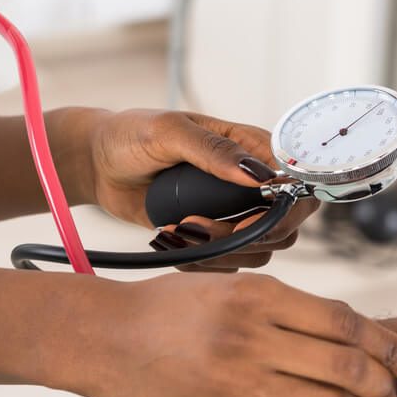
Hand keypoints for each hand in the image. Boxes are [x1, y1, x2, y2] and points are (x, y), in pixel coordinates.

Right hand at [56, 273, 396, 396]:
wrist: (105, 337)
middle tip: (385, 385)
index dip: (391, 345)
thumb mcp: (232, 286)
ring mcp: (237, 381)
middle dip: (380, 380)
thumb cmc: (172, 306)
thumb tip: (354, 333)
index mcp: (259, 294)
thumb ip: (291, 308)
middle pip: (347, 367)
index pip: (347, 322)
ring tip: (326, 392)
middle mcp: (253, 336)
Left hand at [59, 107, 317, 270]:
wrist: (99, 165)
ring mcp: (235, 213)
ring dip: (221, 251)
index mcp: (251, 148)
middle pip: (286, 226)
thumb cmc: (132, 135)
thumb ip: (213, 150)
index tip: (245, 219)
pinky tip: (174, 240)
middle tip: (197, 224)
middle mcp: (251, 184)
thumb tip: (257, 175)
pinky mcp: (215, 237)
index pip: (296, 183)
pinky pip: (230, 264)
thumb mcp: (168, 132)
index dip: (283, 209)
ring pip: (259, 250)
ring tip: (179, 228)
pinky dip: (204, 263)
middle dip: (247, 236)